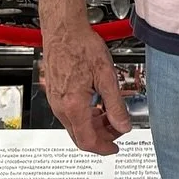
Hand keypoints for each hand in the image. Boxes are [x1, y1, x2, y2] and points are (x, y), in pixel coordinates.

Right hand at [41, 24, 132, 155]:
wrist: (63, 30)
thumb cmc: (81, 46)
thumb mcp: (106, 77)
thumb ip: (116, 105)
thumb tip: (123, 126)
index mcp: (73, 105)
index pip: (87, 141)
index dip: (104, 148)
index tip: (115, 148)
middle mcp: (61, 107)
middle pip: (80, 136)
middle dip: (102, 137)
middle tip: (118, 129)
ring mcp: (56, 101)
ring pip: (76, 126)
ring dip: (94, 126)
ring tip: (111, 115)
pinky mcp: (55, 94)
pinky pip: (70, 114)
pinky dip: (86, 116)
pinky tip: (98, 106)